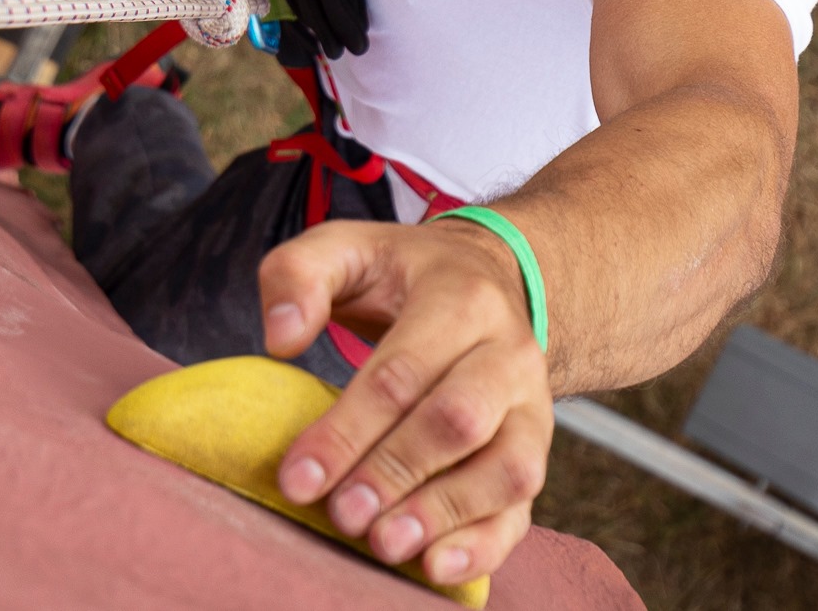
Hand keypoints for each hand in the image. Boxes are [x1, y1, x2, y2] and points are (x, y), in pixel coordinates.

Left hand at [259, 219, 552, 583]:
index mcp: (460, 298)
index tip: (298, 476)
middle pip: (456, 422)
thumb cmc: (399, 274)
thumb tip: (280, 339)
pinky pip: (523, 505)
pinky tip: (437, 569)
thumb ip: (298, 274)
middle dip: (393, 472)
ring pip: (506, 468)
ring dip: (443, 513)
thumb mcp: (345, 248)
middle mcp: (509, 352)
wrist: (487, 280)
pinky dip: (485, 544)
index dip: (347, 429)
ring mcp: (533, 406)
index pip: (401, 371)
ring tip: (384, 545)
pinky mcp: (538, 449)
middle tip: (339, 515)